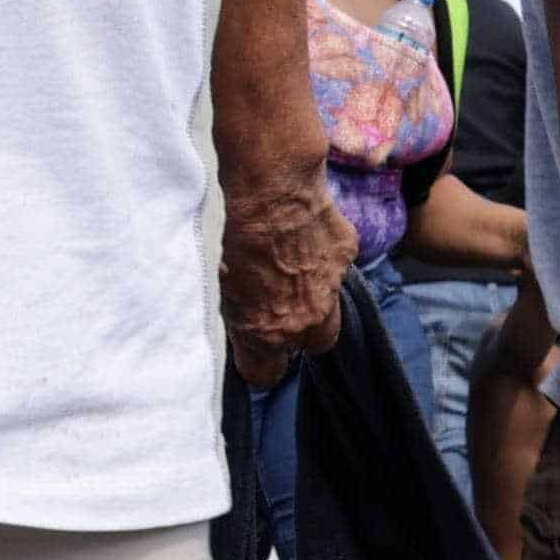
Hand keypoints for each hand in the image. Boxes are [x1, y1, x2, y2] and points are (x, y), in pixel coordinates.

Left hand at [219, 176, 354, 385]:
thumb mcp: (213, 282)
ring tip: (285, 258)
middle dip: (299, 331)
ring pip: (329, 303)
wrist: (266, 183)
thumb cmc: (226, 232)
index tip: (249, 346)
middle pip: (313, 345)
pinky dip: (321, 253)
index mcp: (266, 333)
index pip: (265, 376)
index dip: (256, 361)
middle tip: (275, 301)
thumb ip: (232, 313)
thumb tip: (232, 319)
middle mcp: (306, 319)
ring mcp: (332, 286)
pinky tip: (299, 229)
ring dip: (312, 291)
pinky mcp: (347, 252)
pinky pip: (336, 263)